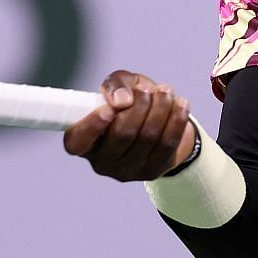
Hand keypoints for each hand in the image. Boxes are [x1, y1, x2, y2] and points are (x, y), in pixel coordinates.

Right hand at [62, 69, 196, 181]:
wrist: (159, 123)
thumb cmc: (131, 102)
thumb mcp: (120, 85)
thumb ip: (116, 85)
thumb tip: (121, 101)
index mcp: (84, 141)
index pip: (77, 142)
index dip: (91, 126)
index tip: (108, 108)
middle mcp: (101, 161)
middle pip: (122, 134)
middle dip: (140, 106)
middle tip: (148, 91)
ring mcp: (127, 171)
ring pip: (148, 137)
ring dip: (160, 109)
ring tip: (166, 93)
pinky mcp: (152, 172)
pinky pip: (168, 145)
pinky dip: (176, 121)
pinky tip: (181, 104)